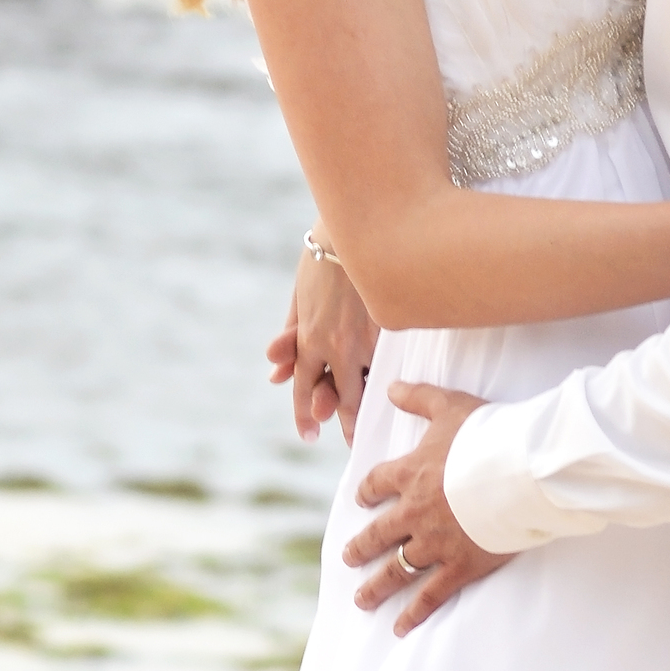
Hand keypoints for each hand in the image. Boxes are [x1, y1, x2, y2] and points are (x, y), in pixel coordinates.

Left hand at [266, 239, 378, 441]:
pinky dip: (389, 378)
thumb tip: (274, 372)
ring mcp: (369, 339)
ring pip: (369, 384)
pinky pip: (391, 362)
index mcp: (310, 338)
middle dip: (343, 422)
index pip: (305, 387)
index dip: (304, 413)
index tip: (308, 434)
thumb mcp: (299, 301)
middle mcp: (338, 345)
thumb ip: (291, 338)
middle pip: (341, 396)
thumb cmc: (323, 259)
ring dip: (369, 407)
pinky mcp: (395, 327)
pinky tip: (395, 393)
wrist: (358, 227)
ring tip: (372, 426)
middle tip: (348, 443)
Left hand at [346, 383, 509, 633]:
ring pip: (396, 570)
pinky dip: (413, 613)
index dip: (367, 492)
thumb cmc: (488, 434)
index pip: (375, 485)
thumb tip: (392, 387)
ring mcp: (434, 544)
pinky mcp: (459, 567)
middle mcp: (413, 513)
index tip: (361, 500)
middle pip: (377, 535)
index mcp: (409, 474)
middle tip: (349, 558)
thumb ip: (419, 397)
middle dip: (360, 548)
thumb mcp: (450, 405)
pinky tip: (400, 628)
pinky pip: (430, 595)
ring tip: (362, 599)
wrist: (518, 471)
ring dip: (376, 587)